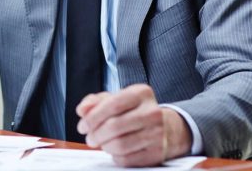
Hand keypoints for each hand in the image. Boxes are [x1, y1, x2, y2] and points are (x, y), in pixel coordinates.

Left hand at [76, 84, 190, 167]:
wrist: (169, 127)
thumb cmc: (137, 111)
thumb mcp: (120, 98)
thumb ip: (97, 101)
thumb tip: (82, 110)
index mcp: (141, 93)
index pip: (113, 104)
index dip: (93, 117)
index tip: (82, 125)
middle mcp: (152, 112)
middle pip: (115, 126)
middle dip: (96, 134)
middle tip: (89, 137)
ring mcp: (156, 134)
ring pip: (120, 145)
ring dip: (104, 146)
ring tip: (101, 143)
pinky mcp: (156, 153)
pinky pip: (127, 159)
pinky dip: (115, 156)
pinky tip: (114, 150)